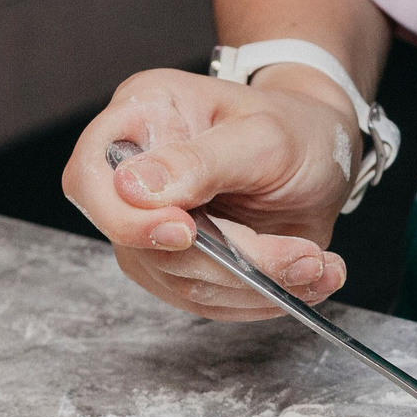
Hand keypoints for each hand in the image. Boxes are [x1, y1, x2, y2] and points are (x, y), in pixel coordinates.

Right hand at [61, 65, 359, 319]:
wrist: (326, 156)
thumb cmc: (295, 128)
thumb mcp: (264, 136)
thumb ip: (201, 162)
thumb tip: (131, 188)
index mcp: (141, 116)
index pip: (89, 178)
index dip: (125, 218)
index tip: (185, 232)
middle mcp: (136, 174)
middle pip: (140, 244)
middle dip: (226, 262)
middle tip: (300, 256)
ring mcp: (154, 225)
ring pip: (181, 281)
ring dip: (256, 285)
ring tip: (316, 264)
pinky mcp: (182, 264)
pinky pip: (209, 299)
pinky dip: (263, 297)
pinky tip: (311, 277)